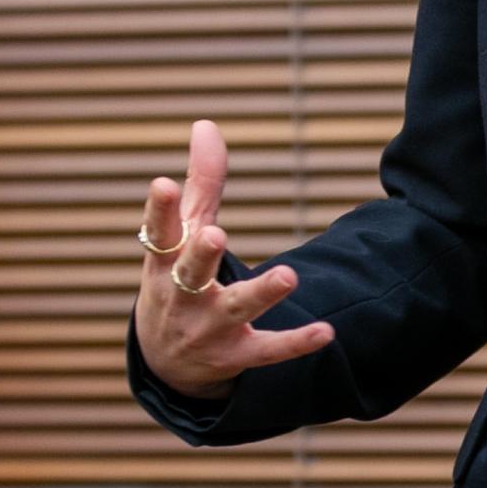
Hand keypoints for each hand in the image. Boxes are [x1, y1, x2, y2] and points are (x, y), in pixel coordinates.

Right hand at [133, 119, 336, 400]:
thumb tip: (206, 124)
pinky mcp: (236, 355)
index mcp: (163, 262)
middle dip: (202, 254)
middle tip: (216, 235)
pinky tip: (327, 332)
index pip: (159, 232)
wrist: (166, 362)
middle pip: (191, 272)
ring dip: (260, 294)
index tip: (162, 183)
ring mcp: (208, 327)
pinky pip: (267, 351)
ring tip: (288, 276)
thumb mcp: (183, 234)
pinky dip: (295, 343)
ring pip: (235, 310)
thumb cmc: (174, 278)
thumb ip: (201, 182)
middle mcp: (181, 294)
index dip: (160, 209)